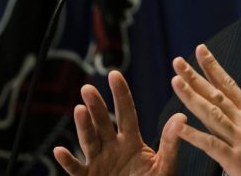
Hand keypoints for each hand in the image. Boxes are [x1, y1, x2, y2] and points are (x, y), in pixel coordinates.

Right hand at [53, 70, 183, 175]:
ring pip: (89, 141)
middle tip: (88, 88)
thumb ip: (170, 143)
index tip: (114, 73)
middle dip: (96, 107)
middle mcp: (112, 148)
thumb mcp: (164, 167)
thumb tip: (181, 117)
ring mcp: (98, 163)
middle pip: (103, 123)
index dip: (120, 94)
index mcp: (131, 141)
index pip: (126, 113)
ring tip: (79, 109)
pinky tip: (59, 150)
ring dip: (84, 126)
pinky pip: (75, 169)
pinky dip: (67, 161)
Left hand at [171, 44, 240, 175]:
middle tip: (178, 62)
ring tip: (176, 82)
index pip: (228, 84)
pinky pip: (211, 145)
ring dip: (192, 97)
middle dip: (195, 77)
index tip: (200, 50)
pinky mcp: (235, 159)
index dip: (213, 67)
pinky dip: (195, 135)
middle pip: (216, 95)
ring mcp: (239, 139)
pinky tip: (179, 127)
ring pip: (211, 114)